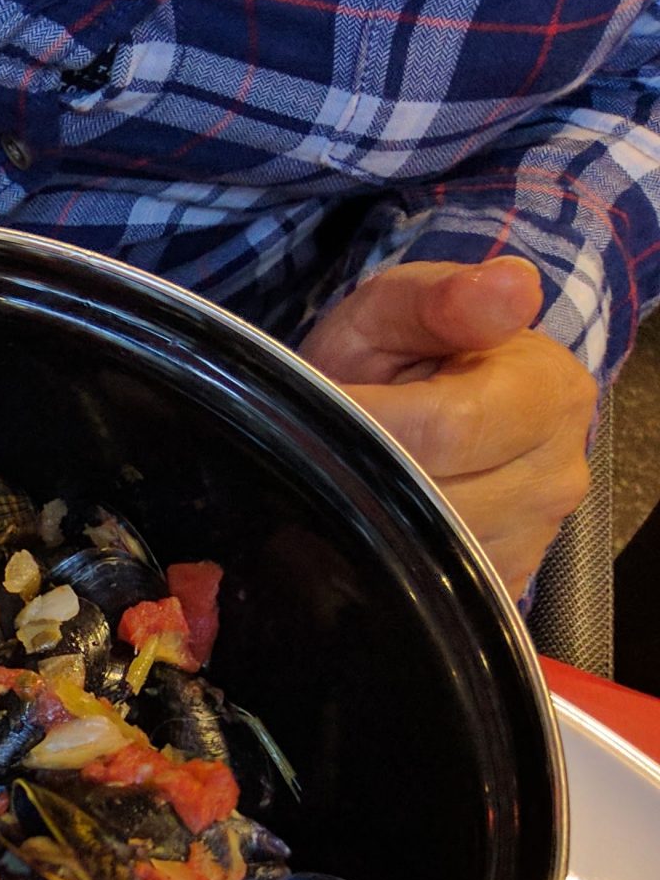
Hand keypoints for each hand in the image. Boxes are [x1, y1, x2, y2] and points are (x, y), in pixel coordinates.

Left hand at [300, 256, 594, 589]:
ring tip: (347, 476)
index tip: (324, 404)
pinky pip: (427, 594)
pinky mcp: (494, 590)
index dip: (370, 421)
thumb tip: (510, 285)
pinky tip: (365, 522)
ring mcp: (529, 540)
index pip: (451, 428)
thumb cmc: (397, 358)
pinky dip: (381, 563)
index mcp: (548, 393)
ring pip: (425, 556)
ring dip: (366, 520)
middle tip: (329, 444)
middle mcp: (555, 475)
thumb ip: (439, 298)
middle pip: (435, 500)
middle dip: (363, 473)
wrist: (403, 412)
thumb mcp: (397, 310)